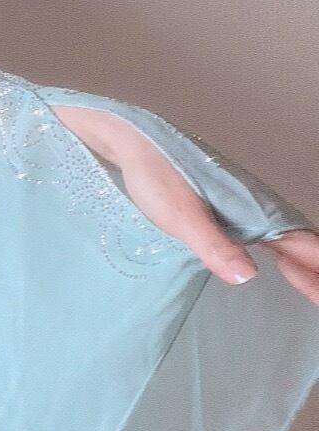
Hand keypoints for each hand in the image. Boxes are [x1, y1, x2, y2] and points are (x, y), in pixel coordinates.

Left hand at [51, 106, 318, 307]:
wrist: (130, 142)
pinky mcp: (226, 210)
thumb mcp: (180, 215)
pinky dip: (282, 254)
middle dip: (316, 272)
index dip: (317, 269)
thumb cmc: (154, 175)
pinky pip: (266, 236)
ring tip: (313, 288)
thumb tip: (248, 276)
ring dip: (303, 264)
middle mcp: (257, 207)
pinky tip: (279, 264)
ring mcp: (243, 208)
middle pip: (301, 243)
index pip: (303, 244)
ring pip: (287, 240)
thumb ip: (213, 244)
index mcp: (255, 208)